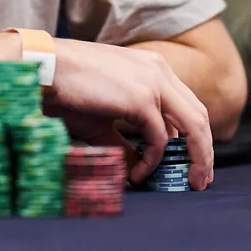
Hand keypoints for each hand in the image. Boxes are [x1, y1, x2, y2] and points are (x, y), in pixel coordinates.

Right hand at [47, 39, 213, 189]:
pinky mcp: (142, 99)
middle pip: (199, 115)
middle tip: (201, 180)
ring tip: (189, 183)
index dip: (193, 135)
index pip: (187, 104)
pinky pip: (159, 139)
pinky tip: (137, 176)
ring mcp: (154, 82)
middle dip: (204, 151)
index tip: (189, 161)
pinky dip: (152, 162)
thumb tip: (139, 168)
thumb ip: (126, 140)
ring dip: (196, 158)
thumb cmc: (67, 91)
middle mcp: (159, 71)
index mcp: (152, 67)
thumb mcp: (104, 119)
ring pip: (194, 125)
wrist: (46, 69)